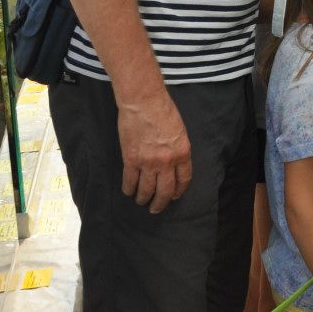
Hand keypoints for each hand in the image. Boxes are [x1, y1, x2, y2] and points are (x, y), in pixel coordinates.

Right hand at [115, 84, 191, 213]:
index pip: (183, 180)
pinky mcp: (131, 160)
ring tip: (141, 201)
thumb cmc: (163, 111)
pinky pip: (130, 181)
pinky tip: (129, 191)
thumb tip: (173, 163)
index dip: (178, 191)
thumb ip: (177, 149)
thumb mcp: (179, 132)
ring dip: (143, 198)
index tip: (173, 196)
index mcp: (183, 153)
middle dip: (161, 203)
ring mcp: (148, 162)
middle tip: (156, 209)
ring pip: (146, 190)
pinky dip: (129, 189)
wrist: (143, 102)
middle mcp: (167, 162)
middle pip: (165, 190)